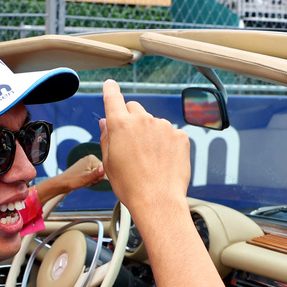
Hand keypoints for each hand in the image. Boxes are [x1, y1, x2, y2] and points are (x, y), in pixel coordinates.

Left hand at [36, 154, 104, 200]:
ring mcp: (87, 163)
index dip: (100, 177)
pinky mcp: (85, 167)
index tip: (92, 179)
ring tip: (85, 181)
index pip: (105, 169)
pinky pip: (92, 175)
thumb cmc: (73, 181)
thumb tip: (104, 169)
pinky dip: (89, 179)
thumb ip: (97, 174)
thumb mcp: (86, 179)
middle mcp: (90, 159)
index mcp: (92, 159)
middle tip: (87, 181)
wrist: (62, 183)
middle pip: (101, 172)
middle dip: (96, 179)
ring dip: (92, 180)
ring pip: (97, 174)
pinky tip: (83, 180)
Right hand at [99, 79, 190, 223]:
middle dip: (132, 119)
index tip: (111, 85)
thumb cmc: (131, 186)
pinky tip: (164, 161)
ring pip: (154, 123)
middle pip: (134, 108)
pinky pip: (171, 134)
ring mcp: (164, 127)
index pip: (113, 99)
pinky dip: (167, 144)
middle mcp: (142, 120)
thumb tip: (106, 122)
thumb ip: (107, 138)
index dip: (111, 91)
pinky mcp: (180, 136)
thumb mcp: (109, 163)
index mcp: (121, 125)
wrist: (158, 201)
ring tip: (150, 160)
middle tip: (132, 143)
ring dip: (151, 134)